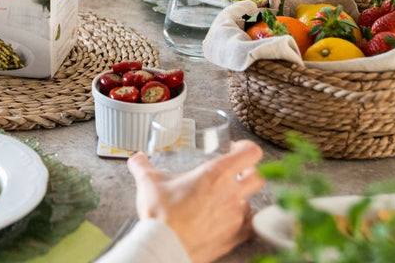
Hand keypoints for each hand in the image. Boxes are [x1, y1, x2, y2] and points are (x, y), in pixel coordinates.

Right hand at [127, 140, 264, 262]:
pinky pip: (250, 226)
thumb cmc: (161, 215)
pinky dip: (244, 222)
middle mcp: (231, 193)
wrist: (165, 247)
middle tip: (236, 173)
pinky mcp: (235, 237)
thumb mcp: (148, 183)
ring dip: (241, 199)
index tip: (235, 149)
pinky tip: (230, 221)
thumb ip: (142, 165)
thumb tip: (136, 158)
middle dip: (249, 172)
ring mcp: (236, 217)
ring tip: (223, 200)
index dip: (247, 148)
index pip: (251, 153)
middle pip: (258, 177)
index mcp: (216, 174)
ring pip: (251, 202)